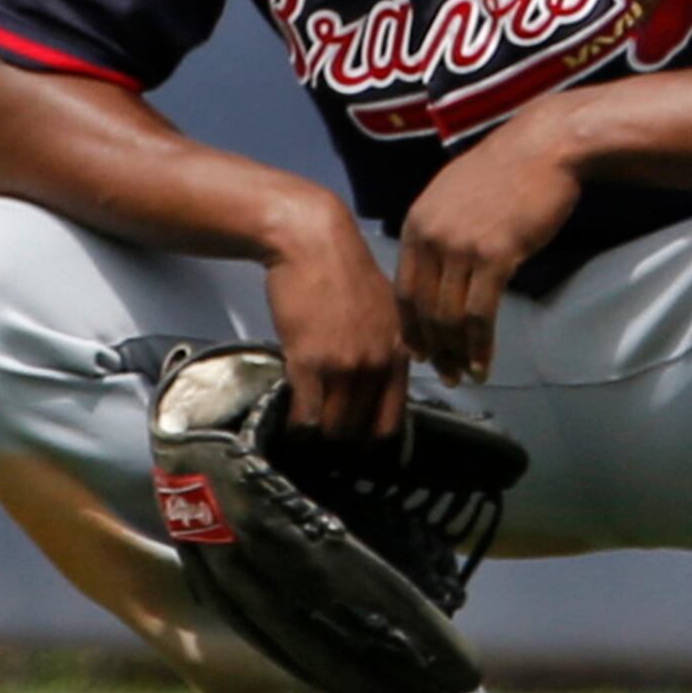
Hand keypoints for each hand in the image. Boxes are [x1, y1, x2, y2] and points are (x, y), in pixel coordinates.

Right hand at [263, 202, 409, 439]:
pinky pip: (306, 414)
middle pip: (361, 428)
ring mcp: (346, 365)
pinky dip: (298, 425)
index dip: (374, 438)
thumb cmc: (343, 273)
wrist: (313, 245)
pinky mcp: (311, 361)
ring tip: (309, 435)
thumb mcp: (384, 310)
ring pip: (334, 427)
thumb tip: (380, 379)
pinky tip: (292, 422)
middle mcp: (378, 364)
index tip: (360, 447)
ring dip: (319, 435)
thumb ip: (386, 346)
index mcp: (400, 352)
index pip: (393, 418)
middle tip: (328, 443)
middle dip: (343, 440)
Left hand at [394, 108, 584, 385]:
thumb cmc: (510, 168)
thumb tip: (440, 263)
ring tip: (467, 374)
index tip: (419, 351)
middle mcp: (431, 237)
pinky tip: (486, 362)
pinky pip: (479, 313)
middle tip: (445, 374)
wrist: (546, 146)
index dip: (409, 326)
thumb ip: (441, 227)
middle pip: (422, 309)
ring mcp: (461, 246)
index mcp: (417, 223)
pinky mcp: (495, 254)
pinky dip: (480, 344)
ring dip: (457, 353)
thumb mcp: (456, 193)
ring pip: (448, 316)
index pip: (403, 288)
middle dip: (432, 348)